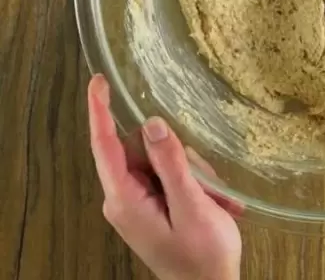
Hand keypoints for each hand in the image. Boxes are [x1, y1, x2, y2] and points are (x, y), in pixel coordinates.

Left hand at [88, 75, 241, 279]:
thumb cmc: (202, 255)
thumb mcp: (192, 205)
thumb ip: (172, 164)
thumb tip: (153, 123)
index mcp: (125, 199)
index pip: (105, 146)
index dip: (100, 111)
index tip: (97, 81)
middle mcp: (124, 197)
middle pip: (144, 148)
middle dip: (180, 155)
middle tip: (209, 181)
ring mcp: (137, 201)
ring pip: (162, 158)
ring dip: (193, 172)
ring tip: (215, 198)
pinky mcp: (150, 203)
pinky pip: (168, 173)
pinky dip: (193, 181)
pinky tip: (213, 201)